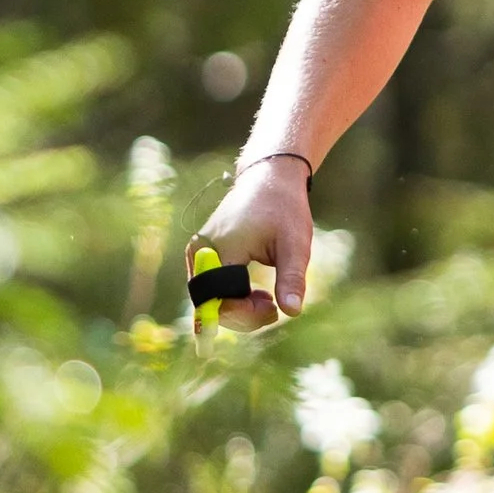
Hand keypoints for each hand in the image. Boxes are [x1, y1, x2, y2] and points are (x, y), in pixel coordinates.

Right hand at [188, 154, 313, 329]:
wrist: (269, 178)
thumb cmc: (283, 207)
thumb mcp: (295, 244)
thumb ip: (291, 279)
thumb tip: (292, 312)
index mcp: (221, 248)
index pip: (218, 300)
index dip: (244, 315)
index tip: (273, 309)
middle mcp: (201, 252)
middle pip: (210, 304)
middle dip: (242, 315)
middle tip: (273, 308)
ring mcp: (198, 252)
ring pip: (209, 298)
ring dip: (237, 307)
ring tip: (267, 299)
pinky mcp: (203, 254)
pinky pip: (211, 287)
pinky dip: (231, 297)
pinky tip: (255, 293)